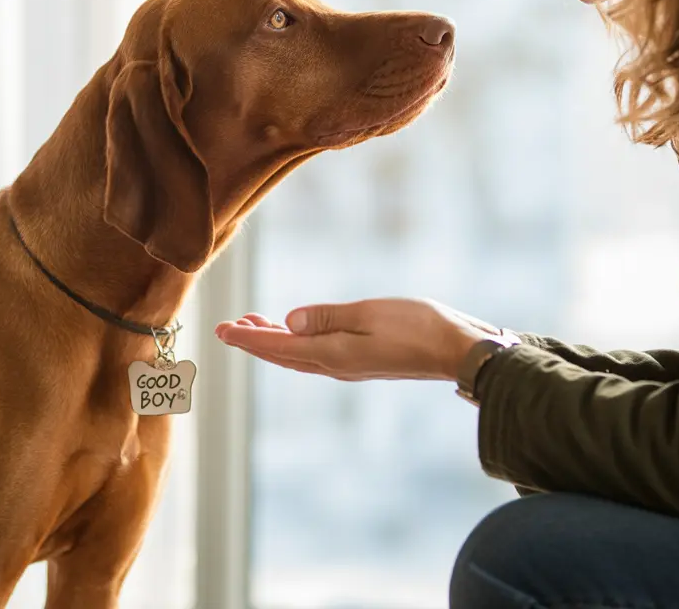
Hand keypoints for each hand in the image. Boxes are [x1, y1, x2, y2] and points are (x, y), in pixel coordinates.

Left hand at [213, 297, 505, 382]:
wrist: (458, 351)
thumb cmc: (419, 327)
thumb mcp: (369, 313)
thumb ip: (327, 317)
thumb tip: (289, 322)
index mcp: (333, 355)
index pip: (278, 348)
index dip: (247, 339)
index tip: (221, 331)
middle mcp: (336, 366)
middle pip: (283, 355)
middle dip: (253, 341)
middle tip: (226, 327)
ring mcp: (350, 366)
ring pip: (298, 355)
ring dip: (273, 341)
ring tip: (253, 325)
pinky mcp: (363, 361)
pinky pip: (316, 355)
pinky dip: (296, 344)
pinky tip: (295, 333)